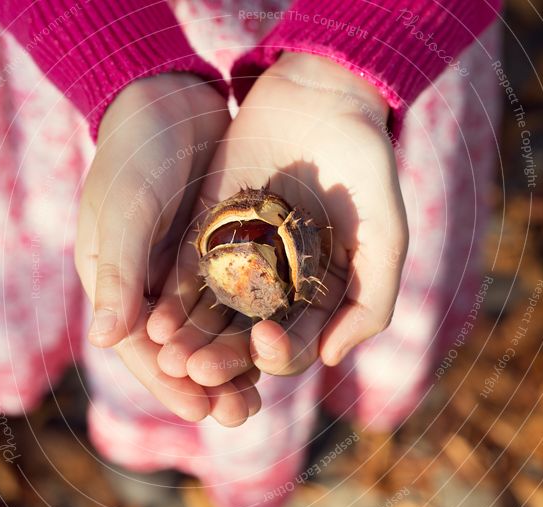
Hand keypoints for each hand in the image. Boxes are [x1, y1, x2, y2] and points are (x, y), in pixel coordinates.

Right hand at [76, 74, 260, 425]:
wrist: (166, 99)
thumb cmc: (135, 151)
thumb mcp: (126, 209)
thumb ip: (120, 272)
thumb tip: (106, 341)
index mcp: (115, 283)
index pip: (139, 349)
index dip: (169, 384)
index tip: (203, 412)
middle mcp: (147, 286)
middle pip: (178, 350)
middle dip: (210, 384)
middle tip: (244, 414)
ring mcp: (181, 270)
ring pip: (209, 331)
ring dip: (233, 362)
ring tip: (263, 394)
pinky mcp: (214, 250)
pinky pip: (232, 298)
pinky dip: (249, 323)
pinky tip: (274, 342)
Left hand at [148, 53, 407, 388]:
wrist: (322, 99)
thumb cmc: (364, 168)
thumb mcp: (385, 236)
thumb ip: (371, 301)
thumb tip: (331, 358)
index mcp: (319, 296)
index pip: (296, 343)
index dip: (280, 352)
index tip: (265, 341)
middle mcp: (278, 288)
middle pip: (246, 338)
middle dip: (224, 358)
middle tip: (199, 371)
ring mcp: (241, 263)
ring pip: (213, 313)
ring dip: (192, 339)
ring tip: (170, 356)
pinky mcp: (209, 234)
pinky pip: (190, 272)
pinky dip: (175, 298)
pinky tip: (157, 317)